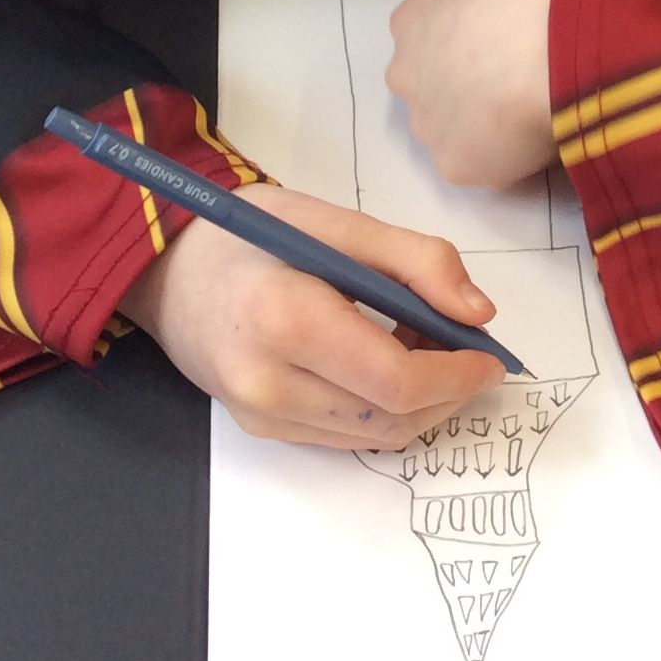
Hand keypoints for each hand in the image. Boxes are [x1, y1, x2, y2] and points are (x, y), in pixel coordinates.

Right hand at [122, 182, 505, 448]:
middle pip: (391, 419)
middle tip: (470, 353)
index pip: (396, 381)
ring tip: (428, 353)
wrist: (169, 267)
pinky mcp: (260, 428)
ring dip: (419, 406)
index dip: (457, 375)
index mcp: (288, 321)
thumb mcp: (338, 223)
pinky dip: (382, 411)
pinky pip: (343, 437)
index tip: (491, 355)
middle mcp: (267, 383)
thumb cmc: (252, 234)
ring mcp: (260, 414)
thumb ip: (417, 263)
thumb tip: (479, 313)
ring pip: (372, 436)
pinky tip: (387, 367)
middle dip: (447, 393)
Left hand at [387, 0, 558, 187]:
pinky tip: (535, 138)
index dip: (466, 47)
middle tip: (512, 86)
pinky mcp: (454, 166)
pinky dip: (504, 157)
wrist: (553, 51)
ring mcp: (425, 124)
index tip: (498, 50)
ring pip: (450, 130)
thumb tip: (504, 34)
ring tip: (529, 116)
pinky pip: (479, 163)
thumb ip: (483, 16)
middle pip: (429, 88)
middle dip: (463, 91)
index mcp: (412, 20)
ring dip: (479, 128)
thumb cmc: (537, 0)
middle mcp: (405, 74)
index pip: (427, 39)